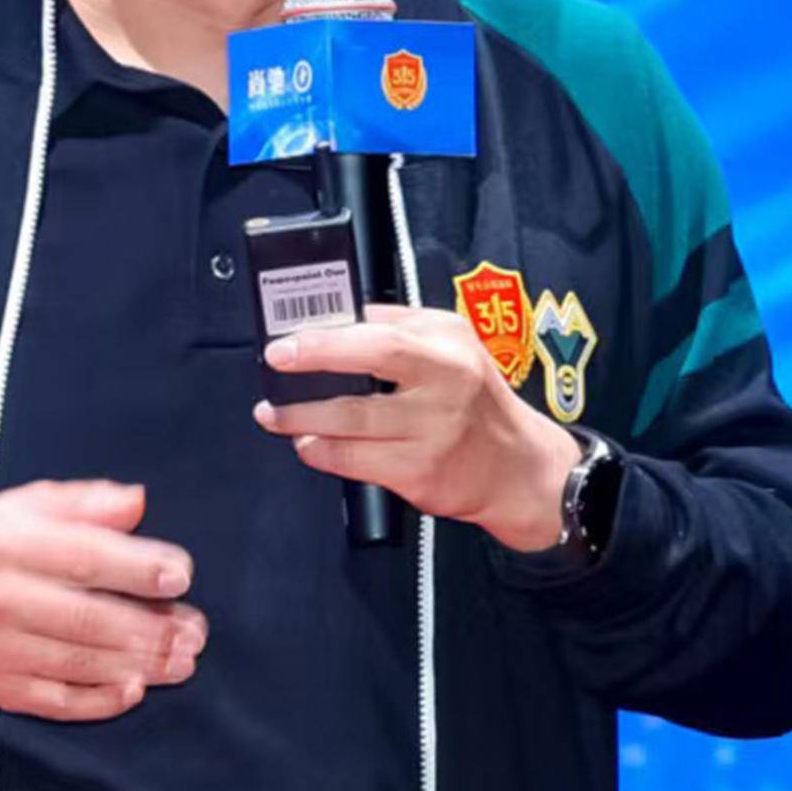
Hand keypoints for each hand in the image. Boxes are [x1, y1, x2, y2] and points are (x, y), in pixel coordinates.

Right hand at [0, 478, 205, 720]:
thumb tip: (138, 502)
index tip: (181, 575)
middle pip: (86, 618)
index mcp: (8, 544)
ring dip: (138, 665)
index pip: (82, 557)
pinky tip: (135, 689)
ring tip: (183, 661)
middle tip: (195, 631)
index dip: (136, 567)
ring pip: (78, 662)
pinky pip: (55, 700)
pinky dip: (99, 700)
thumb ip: (84, 503)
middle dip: (149, 628)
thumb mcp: (25, 506)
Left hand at [254, 302, 581, 552]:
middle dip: (309, 372)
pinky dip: (323, 453)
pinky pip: (356, 462)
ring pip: (351, 426)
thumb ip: (402, 323)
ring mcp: (432, 434)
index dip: (324, 341)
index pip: (379, 335)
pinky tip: (309, 445)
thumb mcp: (456, 342)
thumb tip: (341, 316)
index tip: (284, 345)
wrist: (519, 468)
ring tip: (276, 416)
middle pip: (366, 375)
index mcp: (448, 346)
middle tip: (272, 375)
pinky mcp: (421, 474)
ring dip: (302, 420)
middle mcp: (444, 386)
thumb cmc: (479, 400)